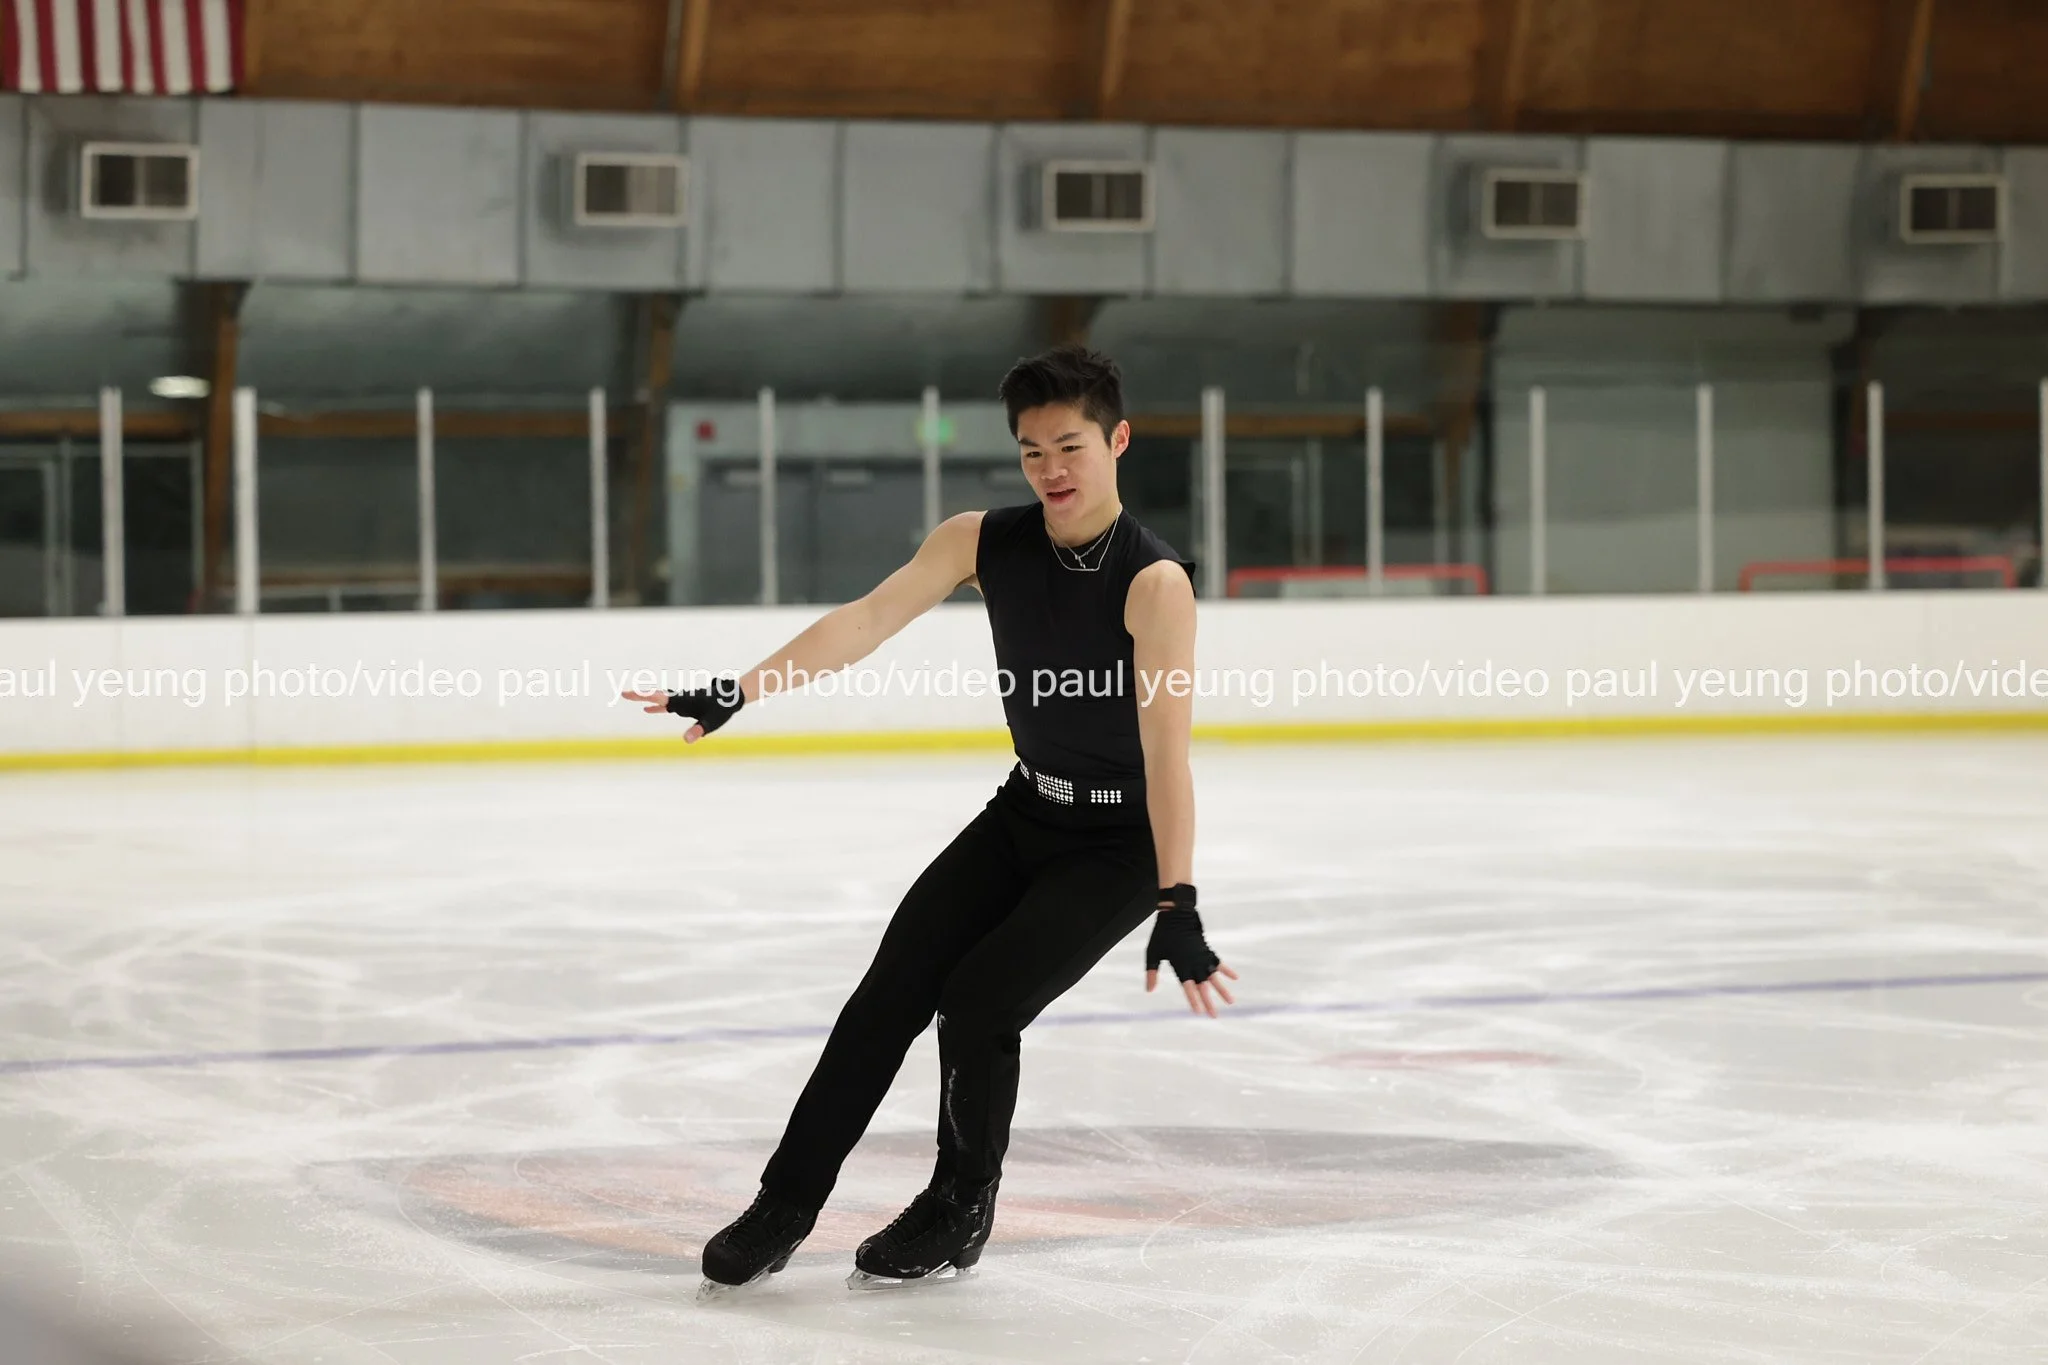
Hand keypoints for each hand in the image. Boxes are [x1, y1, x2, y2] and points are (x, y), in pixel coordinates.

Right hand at [620, 682, 743, 742]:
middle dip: (640, 695)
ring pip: (659, 700)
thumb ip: (698, 731)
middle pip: (656, 697)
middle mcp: (680, 699)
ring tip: (629, 696)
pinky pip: (666, 706)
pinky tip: (647, 711)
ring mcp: (681, 701)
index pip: (660, 700)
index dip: (646, 697)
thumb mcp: (710, 723)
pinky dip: (656, 708)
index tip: (632, 694)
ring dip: (645, 699)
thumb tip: (685, 740)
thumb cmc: (721, 710)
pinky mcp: (684, 704)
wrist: (732, 697)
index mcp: (683, 702)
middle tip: (623, 693)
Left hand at [1143, 890, 1237, 1018]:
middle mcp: (1194, 963)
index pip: (1187, 987)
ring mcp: (1202, 957)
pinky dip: (1226, 970)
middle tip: (1214, 1016)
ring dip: (1222, 989)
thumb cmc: (1162, 935)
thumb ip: (1151, 973)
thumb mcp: (1152, 953)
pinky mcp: (1207, 950)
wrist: (1177, 914)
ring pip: (1214, 977)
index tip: (1198, 1012)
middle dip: (1209, 1002)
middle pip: (1203, 986)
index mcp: (1180, 966)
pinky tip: (1235, 978)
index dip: (1193, 999)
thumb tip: (1149, 991)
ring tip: (1231, 1002)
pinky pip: (1218, 962)